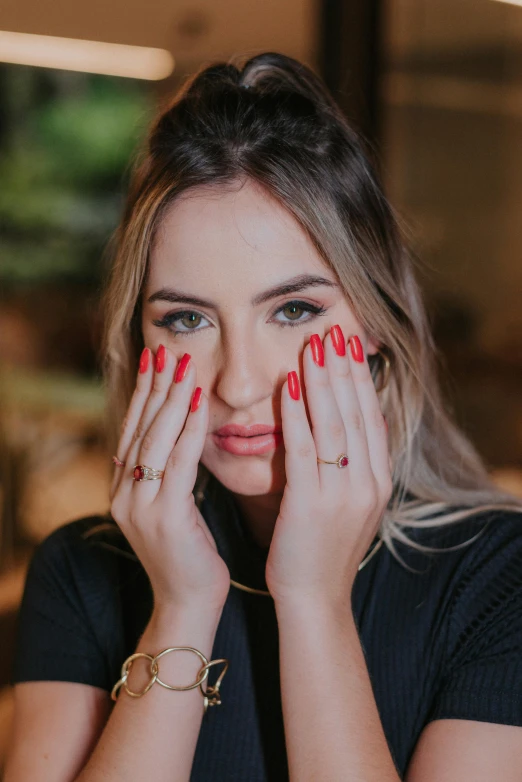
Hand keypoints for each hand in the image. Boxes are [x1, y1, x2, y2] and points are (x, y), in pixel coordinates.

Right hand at [109, 344, 230, 614]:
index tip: (156, 359)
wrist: (189, 604)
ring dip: (171, 398)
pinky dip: (188, 429)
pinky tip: (200, 402)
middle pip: (140, 427)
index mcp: (125, 490)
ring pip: (155, 439)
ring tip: (183, 364)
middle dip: (154, 386)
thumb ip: (171, 473)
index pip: (133, 429)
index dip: (144, 393)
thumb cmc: (191, 555)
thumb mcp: (175, 507)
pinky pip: (177, 462)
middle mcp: (124, 494)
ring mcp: (139, 506)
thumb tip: (184, 435)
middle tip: (167, 349)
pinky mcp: (163, 517)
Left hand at [265, 325, 391, 605]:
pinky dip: (297, 414)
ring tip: (312, 347)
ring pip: (333, 424)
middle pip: (356, 412)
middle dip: (343, 370)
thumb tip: (353, 422)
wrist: (314, 597)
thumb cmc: (321, 548)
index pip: (371, 415)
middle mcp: (367, 482)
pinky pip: (305, 449)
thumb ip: (353, 463)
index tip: (349, 345)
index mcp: (378, 479)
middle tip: (332, 332)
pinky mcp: (312, 504)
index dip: (359, 378)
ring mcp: (342, 493)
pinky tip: (287, 386)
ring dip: (321, 381)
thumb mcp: (349, 502)